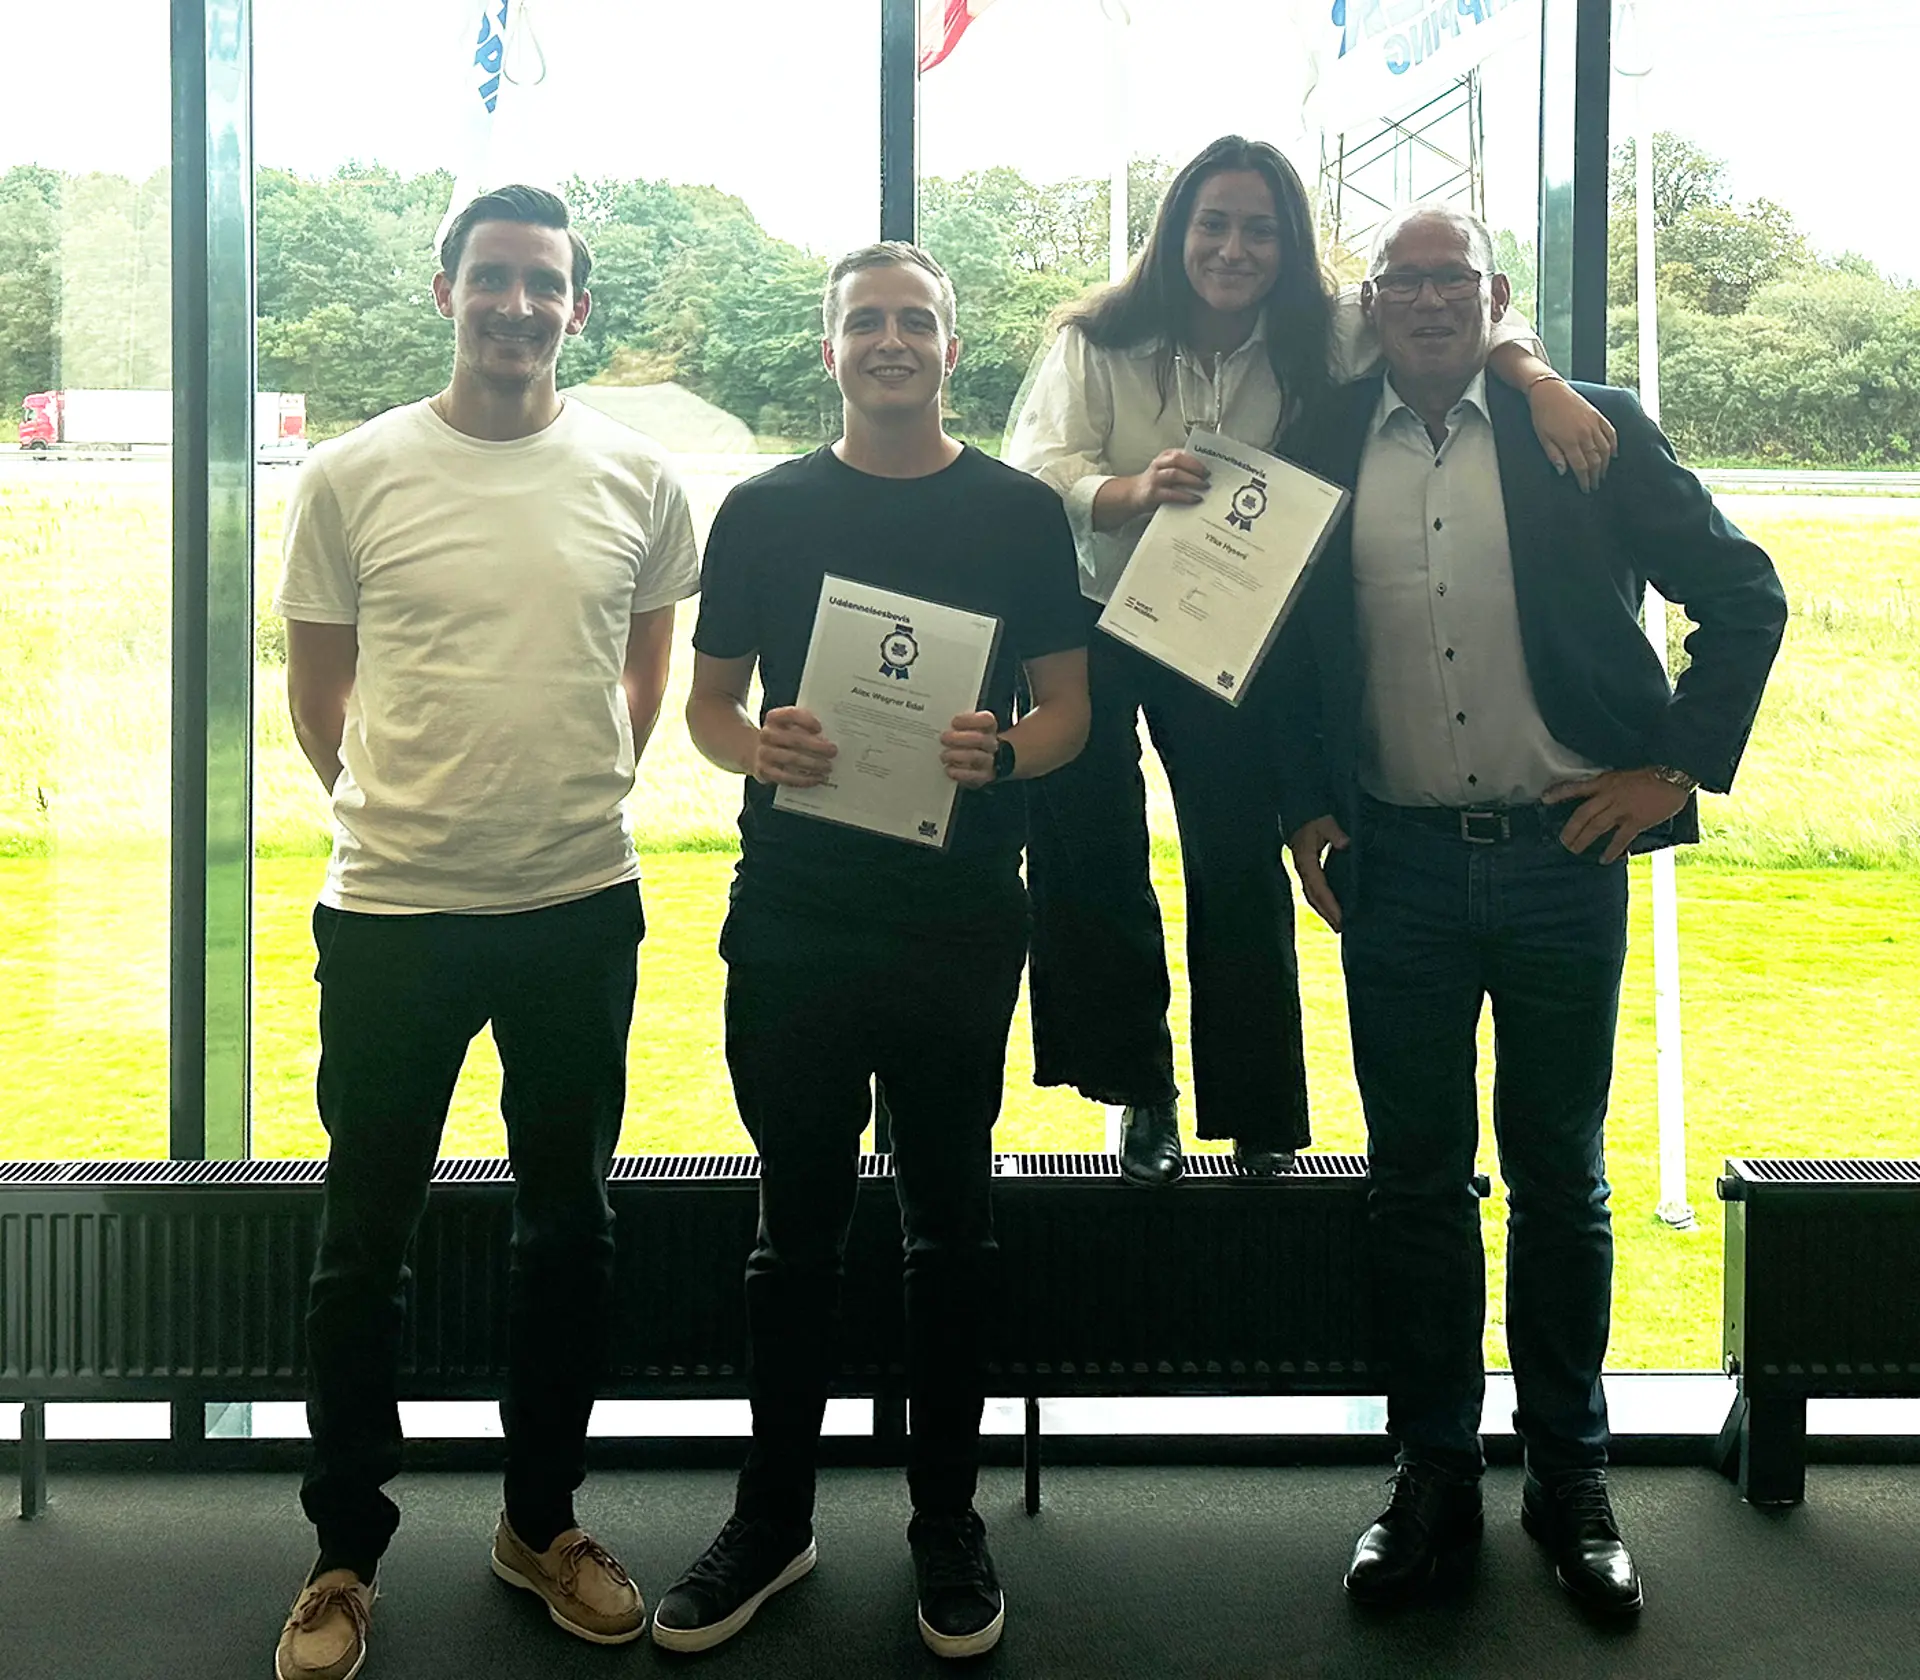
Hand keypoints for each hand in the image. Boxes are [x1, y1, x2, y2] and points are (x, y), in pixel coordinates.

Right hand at [751, 706, 835, 786]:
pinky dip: (804, 779)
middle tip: (832, 751)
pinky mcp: (764, 771)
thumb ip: (807, 727)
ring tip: (828, 767)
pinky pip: (786, 777)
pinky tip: (817, 778)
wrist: (761, 753)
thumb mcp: (791, 726)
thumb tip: (831, 737)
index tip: (820, 728)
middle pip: (794, 739)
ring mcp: (764, 753)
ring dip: (813, 764)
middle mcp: (766, 734)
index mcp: (774, 718)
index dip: (806, 720)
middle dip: (816, 746)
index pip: (790, 715)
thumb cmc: (785, 737)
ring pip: (792, 759)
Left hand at [941, 710, 998, 788]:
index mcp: (988, 727)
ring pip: (976, 757)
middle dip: (959, 738)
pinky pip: (974, 776)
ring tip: (944, 755)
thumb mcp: (962, 729)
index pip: (986, 720)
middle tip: (943, 738)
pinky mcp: (983, 777)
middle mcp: (991, 743)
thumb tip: (940, 721)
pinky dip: (959, 773)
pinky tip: (949, 769)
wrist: (970, 763)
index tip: (954, 722)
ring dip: (957, 756)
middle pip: (980, 739)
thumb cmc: (962, 741)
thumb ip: (956, 725)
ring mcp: (989, 761)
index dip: (970, 720)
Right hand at [1116, 448, 1209, 519]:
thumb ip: (1182, 468)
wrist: (1133, 494)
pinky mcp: (1153, 494)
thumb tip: (1205, 473)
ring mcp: (1155, 479)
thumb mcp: (1166, 469)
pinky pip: (1171, 493)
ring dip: (1192, 480)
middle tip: (1208, 475)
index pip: (1182, 452)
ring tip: (1204, 485)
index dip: (1196, 458)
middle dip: (1195, 467)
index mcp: (1164, 457)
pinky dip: (1185, 496)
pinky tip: (1194, 498)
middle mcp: (1158, 465)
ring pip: (1175, 474)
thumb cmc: (1155, 482)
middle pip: (1178, 460)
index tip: (1210, 464)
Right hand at [1287, 814, 1349, 931]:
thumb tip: (1344, 843)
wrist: (1299, 817)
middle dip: (1326, 914)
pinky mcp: (1307, 872)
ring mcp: (1303, 872)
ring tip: (1337, 925)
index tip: (1340, 916)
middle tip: (1340, 928)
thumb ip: (1334, 832)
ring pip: (1312, 897)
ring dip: (1324, 912)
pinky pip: (1313, 892)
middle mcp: (1303, 870)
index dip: (1330, 903)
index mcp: (1306, 861)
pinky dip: (1322, 904)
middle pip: (1313, 897)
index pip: (1319, 887)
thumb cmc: (1314, 820)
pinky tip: (1331, 910)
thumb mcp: (1325, 822)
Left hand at [1529, 378, 1616, 492]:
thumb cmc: (1542, 415)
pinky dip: (1614, 445)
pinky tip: (1614, 455)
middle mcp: (1585, 434)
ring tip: (1602, 474)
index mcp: (1569, 441)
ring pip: (1605, 449)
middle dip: (1596, 476)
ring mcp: (1593, 424)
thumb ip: (1554, 455)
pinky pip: (1611, 433)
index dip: (1584, 480)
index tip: (1585, 489)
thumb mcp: (1543, 438)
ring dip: (1605, 464)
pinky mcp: (1598, 416)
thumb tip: (1563, 472)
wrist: (1550, 390)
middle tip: (1594, 485)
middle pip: (1595, 461)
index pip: (1581, 467)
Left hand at [1542, 768, 1691, 863]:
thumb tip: (1602, 799)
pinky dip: (1611, 850)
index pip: (1577, 787)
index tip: (1544, 798)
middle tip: (1562, 841)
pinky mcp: (1637, 820)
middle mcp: (1610, 794)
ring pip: (1596, 827)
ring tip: (1575, 850)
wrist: (1675, 774)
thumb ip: (1612, 786)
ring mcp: (1623, 808)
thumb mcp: (1625, 774)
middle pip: (1583, 814)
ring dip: (1584, 840)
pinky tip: (1605, 859)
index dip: (1559, 793)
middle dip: (1570, 829)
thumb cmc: (1653, 772)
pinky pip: (1620, 838)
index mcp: (1606, 781)